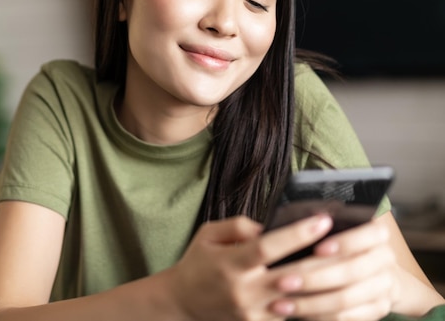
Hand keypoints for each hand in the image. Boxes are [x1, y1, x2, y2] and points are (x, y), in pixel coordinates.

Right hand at [164, 214, 333, 320]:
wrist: (183, 302)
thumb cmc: (198, 262)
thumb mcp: (208, 234)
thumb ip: (238, 226)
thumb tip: (270, 228)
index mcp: (230, 263)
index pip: (267, 248)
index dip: (296, 234)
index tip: (322, 220)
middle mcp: (243, 290)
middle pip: (292, 275)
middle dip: (323, 258)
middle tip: (349, 241)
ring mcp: (253, 312)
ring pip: (298, 298)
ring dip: (324, 282)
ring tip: (349, 264)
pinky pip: (292, 313)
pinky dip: (312, 300)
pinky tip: (332, 287)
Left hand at [269, 218, 400, 320]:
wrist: (375, 272)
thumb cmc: (342, 244)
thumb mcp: (336, 230)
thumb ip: (318, 228)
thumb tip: (282, 227)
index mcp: (377, 233)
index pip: (368, 234)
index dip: (344, 242)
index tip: (317, 248)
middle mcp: (385, 258)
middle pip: (351, 271)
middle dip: (313, 278)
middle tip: (281, 282)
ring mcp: (384, 287)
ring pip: (345, 298)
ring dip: (309, 303)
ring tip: (280, 303)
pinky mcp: (377, 309)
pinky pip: (347, 316)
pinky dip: (319, 315)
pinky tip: (297, 313)